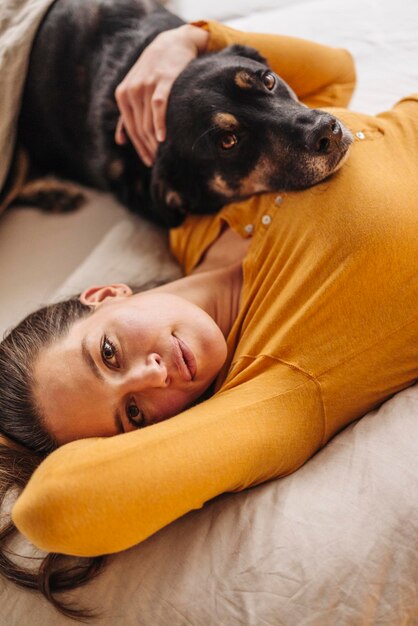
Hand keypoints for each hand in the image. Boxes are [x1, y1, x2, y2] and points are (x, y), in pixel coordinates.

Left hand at [114, 24, 208, 166]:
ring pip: (148, 121)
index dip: (139, 148)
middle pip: (140, 128)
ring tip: (163, 155)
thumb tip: (119, 142)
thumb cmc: (154, 71)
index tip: (150, 162)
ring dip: (155, 141)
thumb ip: (126, 114)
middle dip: (148, 147)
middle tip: (158, 162)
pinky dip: (160, 124)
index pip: (130, 129)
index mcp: (122, 95)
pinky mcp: (163, 80)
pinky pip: (158, 107)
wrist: (172, 44)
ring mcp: (146, 85)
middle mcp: (131, 90)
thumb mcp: (135, 90)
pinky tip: (163, 139)